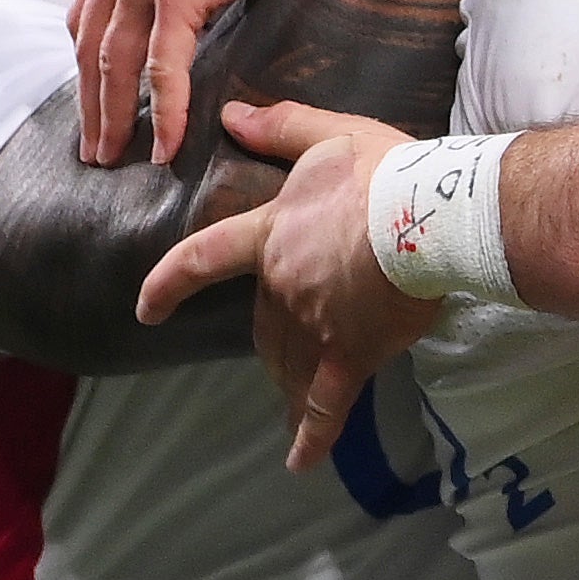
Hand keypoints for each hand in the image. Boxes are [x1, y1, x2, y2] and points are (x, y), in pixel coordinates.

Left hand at [70, 0, 351, 162]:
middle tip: (92, 151)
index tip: (91, 100)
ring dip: (114, 118)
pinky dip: (164, 110)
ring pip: (117, 64)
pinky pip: (165, 65)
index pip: (86, 17)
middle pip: (90, 50)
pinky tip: (167, 145)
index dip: (84, 65)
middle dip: (89, 105)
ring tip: (116, 159)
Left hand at [138, 98, 437, 466]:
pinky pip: (326, 403)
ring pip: (288, 358)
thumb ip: (280, 128)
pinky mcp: (351, 353)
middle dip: (272, 335)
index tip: (146, 310)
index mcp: (271, 234)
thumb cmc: (386, 171)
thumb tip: (231, 116)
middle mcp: (282, 284)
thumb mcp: (330, 136)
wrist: (432, 214)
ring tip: (294, 396)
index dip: (170, 283)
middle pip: (261, 320)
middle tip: (297, 339)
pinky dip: (311, 436)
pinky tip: (299, 463)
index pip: (203, 258)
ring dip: (288, 376)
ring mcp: (313, 323)